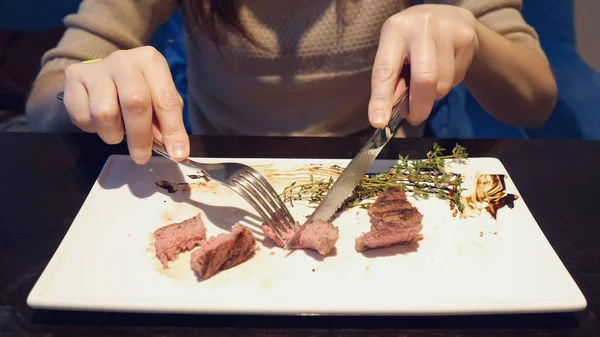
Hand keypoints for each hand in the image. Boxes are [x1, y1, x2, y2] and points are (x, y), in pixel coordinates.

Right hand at [63, 46, 187, 164]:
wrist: (101, 73)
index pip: (165, 99)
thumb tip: (172, 149)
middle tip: (141, 156)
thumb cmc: (137, 89)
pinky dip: (93, 129)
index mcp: (150, 62)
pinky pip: (83, 117)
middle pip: (134, 103)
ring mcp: (96, 68)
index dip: (173, 129)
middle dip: (140, 137)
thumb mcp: (157, 99)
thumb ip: (165, 122)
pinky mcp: (74, 77)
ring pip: (104, 113)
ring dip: (113, 134)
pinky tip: (99, 121)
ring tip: (117, 132)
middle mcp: (124, 60)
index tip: (177, 153)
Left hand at [368, 4, 479, 127]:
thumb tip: (391, 113)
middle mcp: (422, 27)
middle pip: (424, 79)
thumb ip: (391, 81)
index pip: (386, 70)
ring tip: (427, 81)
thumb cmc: (411, 41)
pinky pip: (456, 80)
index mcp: (395, 30)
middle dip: (419, 107)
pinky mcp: (468, 41)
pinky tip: (444, 68)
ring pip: (442, 85)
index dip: (381, 99)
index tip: (378, 122)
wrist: (448, 15)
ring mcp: (449, 32)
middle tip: (414, 118)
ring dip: (433, 95)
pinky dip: (447, 84)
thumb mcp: (394, 52)